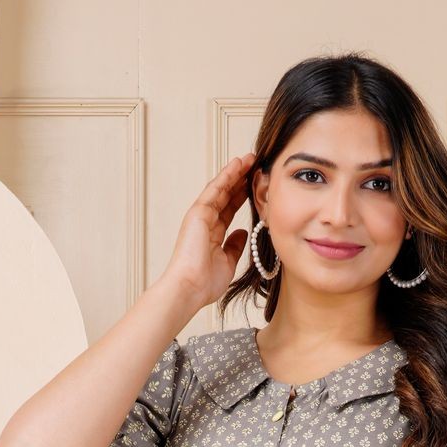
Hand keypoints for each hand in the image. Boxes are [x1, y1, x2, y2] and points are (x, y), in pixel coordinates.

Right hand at [159, 152, 256, 311]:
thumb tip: (243, 232)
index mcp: (212, 234)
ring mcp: (201, 216)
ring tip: (250, 158)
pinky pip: (215, 190)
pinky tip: (238, 164)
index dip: (242, 195)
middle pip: (226, 196)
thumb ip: (235, 245)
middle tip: (256, 164)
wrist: (189, 288)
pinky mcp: (198, 213)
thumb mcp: (227, 261)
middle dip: (241, 179)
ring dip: (236, 172)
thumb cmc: (204, 283)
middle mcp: (206, 222)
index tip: (256, 184)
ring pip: (221, 189)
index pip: (230, 209)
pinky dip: (226, 176)